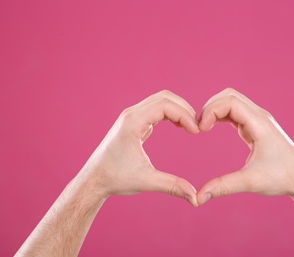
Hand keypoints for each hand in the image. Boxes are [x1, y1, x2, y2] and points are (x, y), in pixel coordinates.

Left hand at [80, 90, 198, 205]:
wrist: (94, 179)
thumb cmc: (115, 179)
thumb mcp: (146, 181)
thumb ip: (172, 186)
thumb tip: (195, 197)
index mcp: (132, 122)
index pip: (165, 105)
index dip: (184, 115)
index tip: (196, 132)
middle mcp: (131, 114)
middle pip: (164, 98)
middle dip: (184, 109)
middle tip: (197, 127)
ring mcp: (131, 117)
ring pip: (160, 101)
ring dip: (178, 110)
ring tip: (190, 127)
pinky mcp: (133, 122)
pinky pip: (155, 109)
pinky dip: (170, 114)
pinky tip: (179, 127)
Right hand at [197, 88, 293, 203]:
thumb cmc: (281, 178)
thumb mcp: (250, 182)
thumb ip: (223, 187)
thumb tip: (198, 197)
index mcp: (260, 125)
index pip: (230, 102)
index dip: (211, 111)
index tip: (201, 130)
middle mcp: (260, 117)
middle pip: (229, 95)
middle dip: (210, 107)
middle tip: (199, 127)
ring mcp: (259, 120)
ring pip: (232, 101)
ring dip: (215, 109)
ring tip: (203, 127)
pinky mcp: (256, 126)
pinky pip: (236, 112)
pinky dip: (221, 115)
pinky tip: (213, 127)